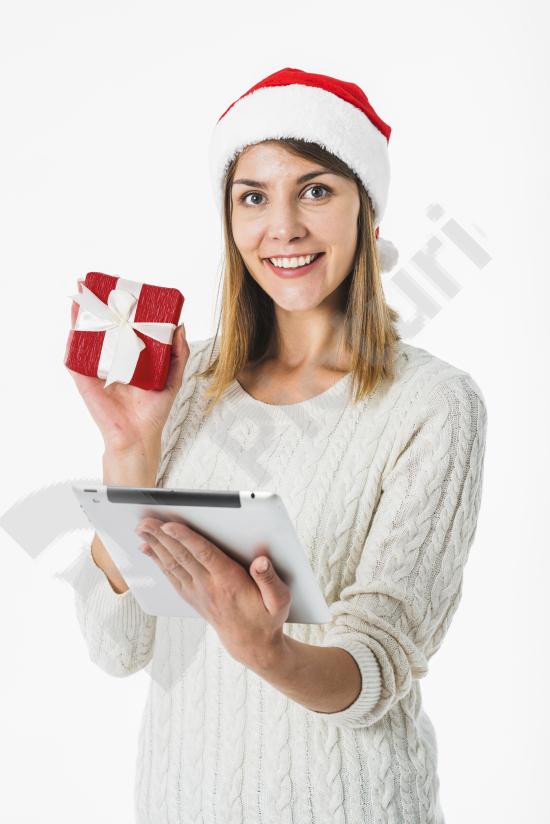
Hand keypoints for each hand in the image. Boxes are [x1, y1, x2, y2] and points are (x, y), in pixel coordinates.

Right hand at [65, 284, 189, 451]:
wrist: (138, 435)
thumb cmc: (154, 410)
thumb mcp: (173, 376)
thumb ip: (179, 353)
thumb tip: (181, 325)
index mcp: (131, 355)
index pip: (124, 325)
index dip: (121, 307)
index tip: (121, 287)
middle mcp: (112, 358)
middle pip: (102, 325)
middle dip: (96, 304)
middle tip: (93, 282)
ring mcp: (96, 367)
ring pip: (86, 336)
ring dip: (80, 314)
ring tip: (80, 293)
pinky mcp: (84, 378)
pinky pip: (75, 356)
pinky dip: (73, 338)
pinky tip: (75, 322)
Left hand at [134, 517, 291, 669]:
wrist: (251, 645)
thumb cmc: (267, 618)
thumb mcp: (279, 601)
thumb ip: (270, 580)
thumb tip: (261, 561)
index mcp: (229, 582)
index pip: (204, 555)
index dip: (186, 538)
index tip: (170, 525)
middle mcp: (209, 586)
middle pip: (182, 556)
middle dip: (162, 537)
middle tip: (145, 520)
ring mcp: (197, 592)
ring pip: (172, 564)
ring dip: (156, 545)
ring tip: (141, 529)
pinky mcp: (192, 596)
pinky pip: (171, 576)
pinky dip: (158, 560)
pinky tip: (149, 549)